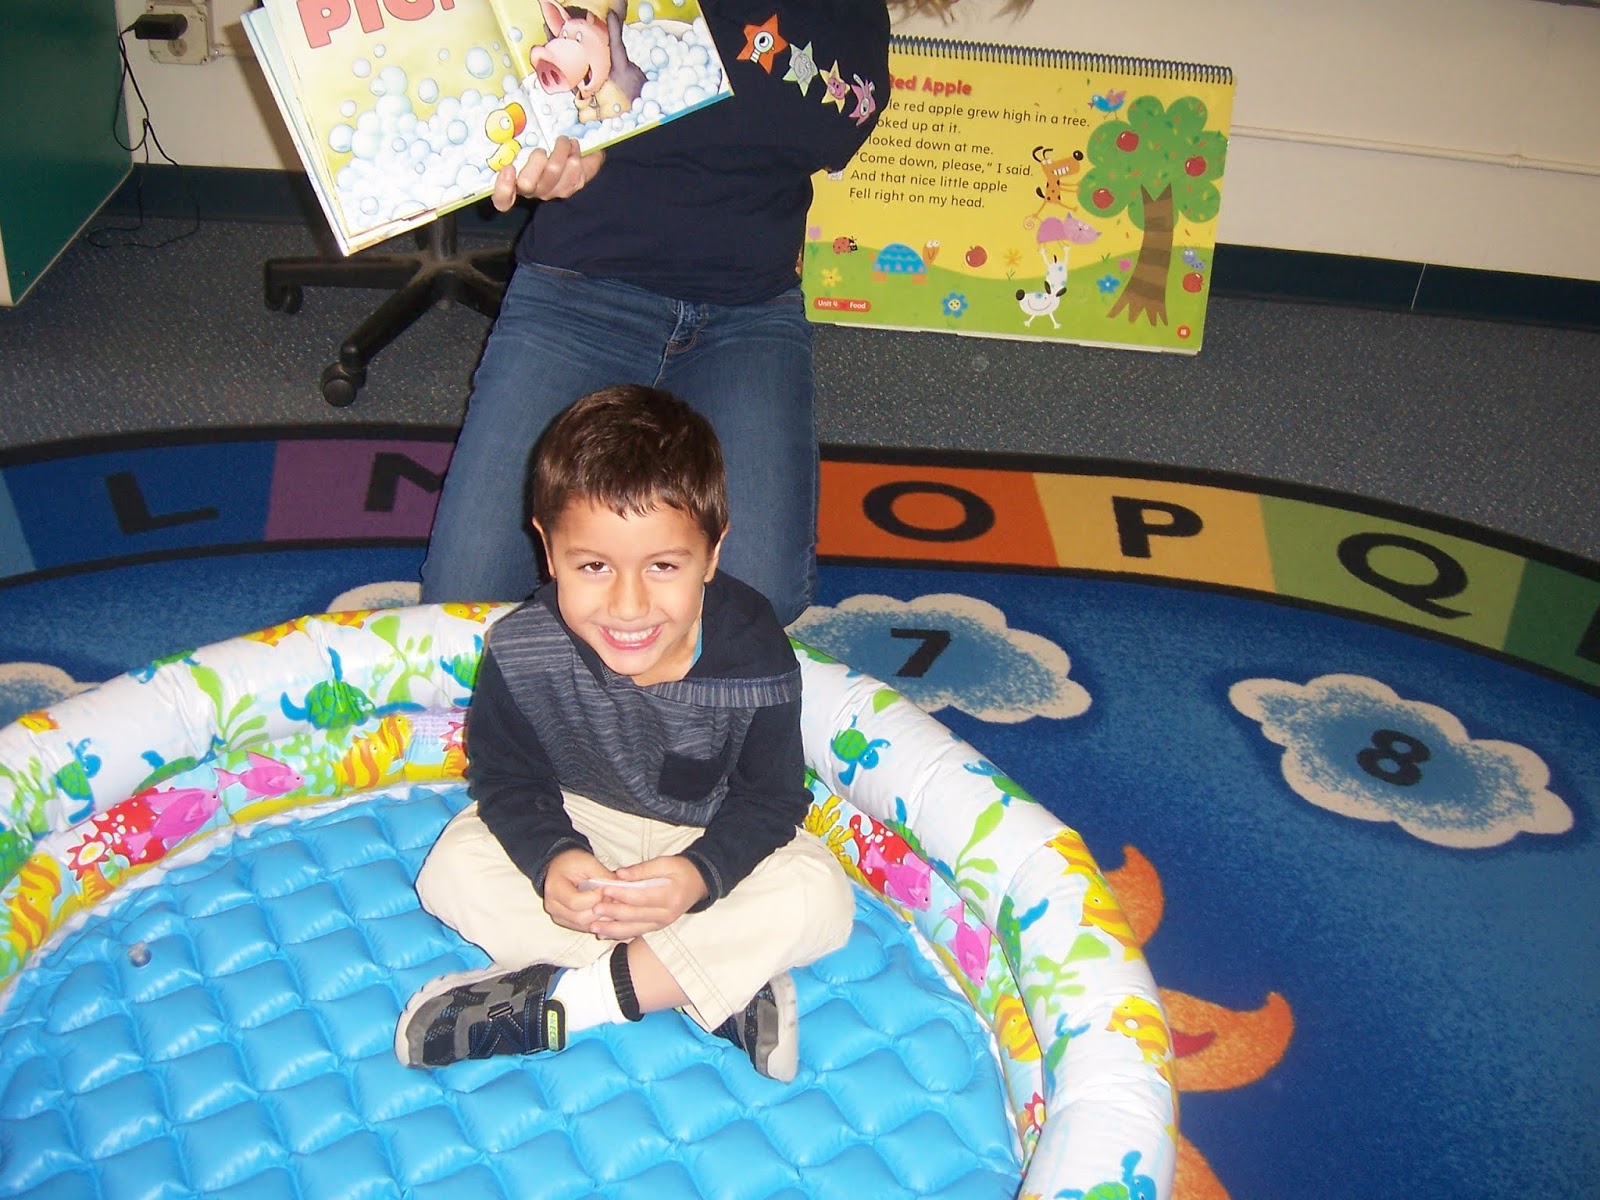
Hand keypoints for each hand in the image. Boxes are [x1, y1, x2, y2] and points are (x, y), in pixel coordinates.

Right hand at [491, 137, 605, 210]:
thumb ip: (514, 133)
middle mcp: (530, 190)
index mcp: (513, 181)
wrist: (576, 152)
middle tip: (542, 148)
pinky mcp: (569, 188)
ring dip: (560, 151)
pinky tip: (574, 146)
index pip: (502, 199)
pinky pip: (573, 176)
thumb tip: (505, 118)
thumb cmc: (541, 143)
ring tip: (564, 140)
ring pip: (552, 173)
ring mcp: (550, 191)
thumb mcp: (527, 138)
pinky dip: (574, 156)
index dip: (503, 188)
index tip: (508, 168)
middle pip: (527, 184)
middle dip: (535, 160)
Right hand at [540, 847, 610, 932]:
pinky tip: (608, 913)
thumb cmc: (573, 863)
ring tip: (613, 906)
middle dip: (601, 910)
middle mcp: (552, 906)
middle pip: (580, 918)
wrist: (561, 867)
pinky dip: (599, 922)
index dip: (595, 898)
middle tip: (614, 899)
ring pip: (584, 926)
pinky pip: (585, 928)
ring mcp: (558, 916)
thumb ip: (604, 876)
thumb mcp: (589, 862)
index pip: (575, 902)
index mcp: (554, 888)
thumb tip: (622, 888)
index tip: (606, 889)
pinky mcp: (566, 922)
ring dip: (602, 918)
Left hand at [587, 855, 706, 940]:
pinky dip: (619, 935)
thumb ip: (642, 869)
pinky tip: (604, 935)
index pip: (642, 897)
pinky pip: (636, 933)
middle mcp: (666, 914)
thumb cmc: (681, 870)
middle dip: (613, 913)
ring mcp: (661, 923)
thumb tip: (619, 875)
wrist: (698, 884)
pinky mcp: (656, 928)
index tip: (605, 890)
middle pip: (636, 916)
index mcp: (670, 896)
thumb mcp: (665, 863)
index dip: (622, 894)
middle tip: (594, 910)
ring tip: (594, 927)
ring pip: (634, 929)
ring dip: (612, 929)